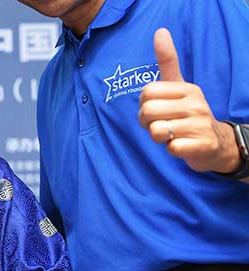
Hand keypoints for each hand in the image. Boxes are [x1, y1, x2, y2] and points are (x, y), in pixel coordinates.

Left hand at [138, 28, 240, 172]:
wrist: (215, 144)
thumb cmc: (188, 115)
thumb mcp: (179, 88)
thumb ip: (168, 63)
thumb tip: (160, 31)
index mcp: (187, 89)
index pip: (147, 92)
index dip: (143, 104)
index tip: (155, 109)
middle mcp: (196, 104)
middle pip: (148, 111)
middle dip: (146, 123)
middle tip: (159, 125)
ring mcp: (200, 125)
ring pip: (157, 131)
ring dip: (158, 137)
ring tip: (170, 135)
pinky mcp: (202, 145)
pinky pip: (172, 148)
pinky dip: (170, 150)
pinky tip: (180, 146)